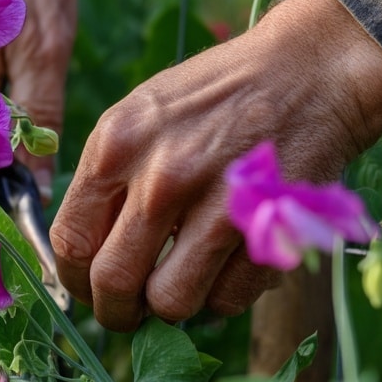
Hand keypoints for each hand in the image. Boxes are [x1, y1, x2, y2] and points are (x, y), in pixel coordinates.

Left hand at [50, 0, 381, 331]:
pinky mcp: (269, 228)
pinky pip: (227, 299)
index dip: (74, 281)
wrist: (311, 67)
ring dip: (172, 308)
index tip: (88, 291)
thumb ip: (107, 179)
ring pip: (170, 302)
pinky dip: (222, 297)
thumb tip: (82, 253)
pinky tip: (225, 269)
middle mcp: (158, 175)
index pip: (70, 240)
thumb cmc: (217, 94)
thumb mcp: (140, 115)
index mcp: (115, 144)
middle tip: (128, 314)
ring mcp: (215, 204)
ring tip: (181, 287)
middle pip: (113, 283)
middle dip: (116, 312)